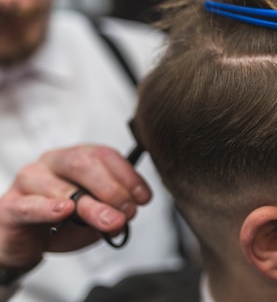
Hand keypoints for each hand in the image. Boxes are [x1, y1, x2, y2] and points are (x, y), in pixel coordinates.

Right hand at [0, 145, 151, 269]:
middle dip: (113, 189)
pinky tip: (64, 211)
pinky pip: (30, 205)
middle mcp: (53, 162)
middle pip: (84, 164)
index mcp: (76, 157)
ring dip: (92, 206)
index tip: (143, 197)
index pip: (105, 155)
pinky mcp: (11, 206)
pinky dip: (49, 208)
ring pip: (63, 187)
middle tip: (129, 211)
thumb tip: (125, 216)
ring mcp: (29, 181)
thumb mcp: (94, 216)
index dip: (128, 175)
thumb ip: (110, 212)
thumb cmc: (60, 222)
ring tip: (111, 220)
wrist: (23, 241)